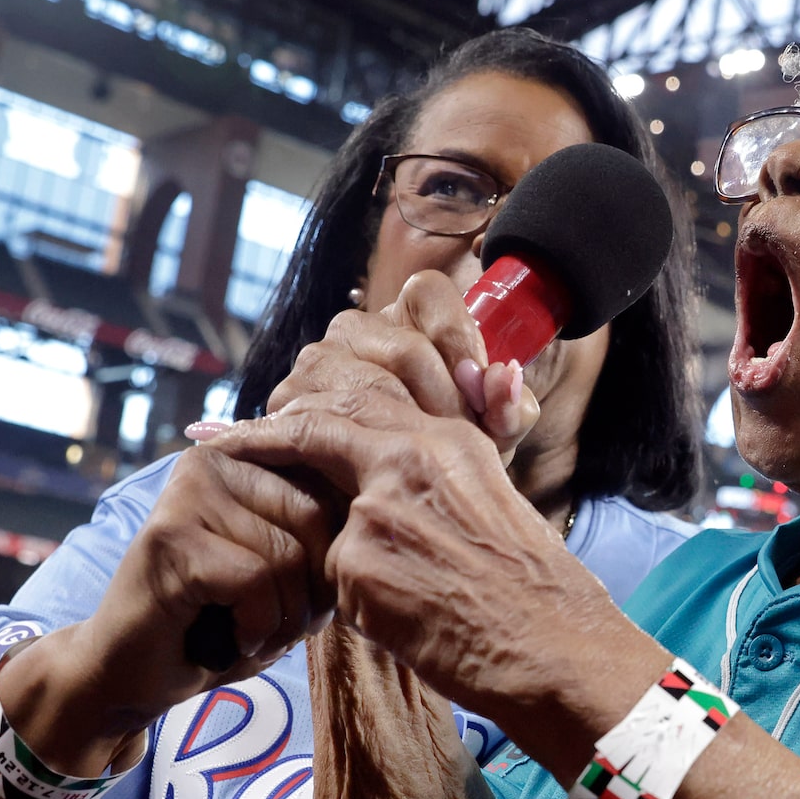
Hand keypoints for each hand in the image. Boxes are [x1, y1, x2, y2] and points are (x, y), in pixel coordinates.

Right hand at [17, 446, 340, 764]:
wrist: (129, 672)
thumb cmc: (216, 623)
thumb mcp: (281, 570)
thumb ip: (319, 534)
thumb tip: (380, 511)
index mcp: (244, 457)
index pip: (332, 490)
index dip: (334, 559)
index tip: (305, 599)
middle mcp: (212, 460)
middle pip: (316, 520)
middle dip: (314, 590)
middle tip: (282, 625)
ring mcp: (186, 495)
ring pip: (287, 555)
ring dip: (285, 616)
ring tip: (254, 633)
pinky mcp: (169, 538)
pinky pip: (254, 581)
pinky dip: (257, 626)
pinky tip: (234, 639)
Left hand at [199, 397, 663, 764]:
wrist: (552, 648)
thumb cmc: (536, 590)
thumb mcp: (496, 504)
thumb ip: (440, 476)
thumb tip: (389, 470)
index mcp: (447, 439)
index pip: (353, 403)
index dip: (298, 409)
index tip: (255, 418)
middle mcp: (408, 460)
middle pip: (313, 430)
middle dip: (262, 440)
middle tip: (217, 445)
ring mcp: (376, 512)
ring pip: (325, 524)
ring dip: (341, 557)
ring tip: (392, 594)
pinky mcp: (356, 567)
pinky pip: (334, 584)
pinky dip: (358, 606)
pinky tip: (407, 625)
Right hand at [229, 271, 540, 458]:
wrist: (393, 505)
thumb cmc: (452, 455)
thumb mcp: (496, 434)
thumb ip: (510, 407)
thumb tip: (502, 379)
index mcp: (408, 311)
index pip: (430, 293)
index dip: (463, 344)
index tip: (482, 398)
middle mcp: (356, 326)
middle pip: (407, 350)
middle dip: (445, 405)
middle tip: (463, 446)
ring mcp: (317, 360)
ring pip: (368, 386)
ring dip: (406, 431)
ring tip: (428, 463)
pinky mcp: (288, 402)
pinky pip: (327, 418)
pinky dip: (360, 448)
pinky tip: (384, 471)